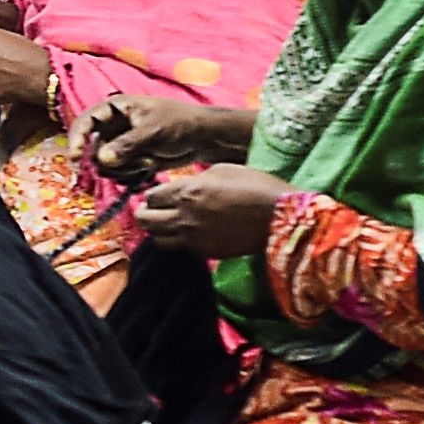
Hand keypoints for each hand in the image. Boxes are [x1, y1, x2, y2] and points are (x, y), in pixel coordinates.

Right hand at [85, 93, 256, 179]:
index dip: (76, 139)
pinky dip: (129, 174)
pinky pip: (117, 172)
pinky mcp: (130, 159)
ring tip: (145, 162)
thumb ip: (127, 145)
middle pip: (91, 147)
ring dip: (121, 168)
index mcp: (116, 108)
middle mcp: (114, 126)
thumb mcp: (153, 131)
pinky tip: (148, 167)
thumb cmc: (180, 124)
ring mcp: (121, 144)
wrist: (203, 139)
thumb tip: (101, 160)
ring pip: (103, 163)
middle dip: (105, 160)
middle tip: (122, 165)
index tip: (74, 158)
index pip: (85, 121)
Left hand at [133, 162, 290, 259]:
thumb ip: (196, 180)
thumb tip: (184, 187)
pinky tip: (188, 233)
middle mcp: (184, 217)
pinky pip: (181, 249)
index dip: (152, 195)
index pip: (151, 197)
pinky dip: (178, 242)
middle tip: (150, 210)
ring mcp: (193, 238)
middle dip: (145, 213)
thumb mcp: (222, 170)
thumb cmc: (255, 186)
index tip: (156, 194)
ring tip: (166, 224)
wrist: (278, 217)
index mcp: (187, 192)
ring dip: (158, 231)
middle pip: (146, 220)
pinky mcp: (206, 253)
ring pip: (158, 240)